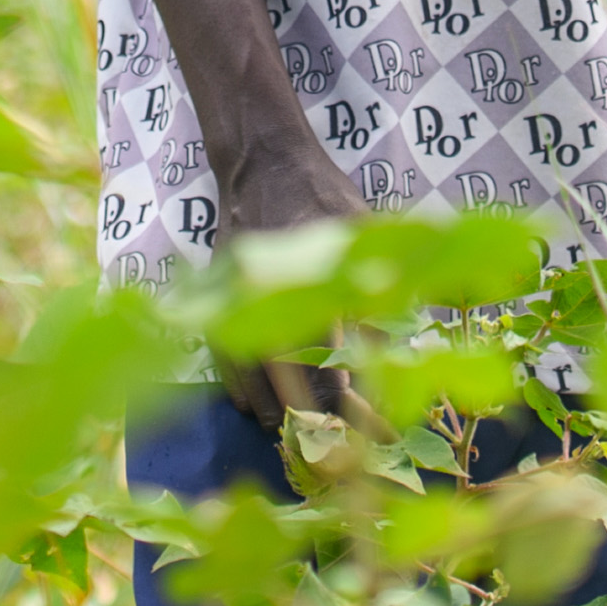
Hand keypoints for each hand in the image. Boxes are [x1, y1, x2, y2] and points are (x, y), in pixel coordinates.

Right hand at [205, 117, 378, 427]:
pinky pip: (221, 356)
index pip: (326, 364)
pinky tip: (253, 403)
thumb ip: (376, 294)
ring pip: (245, 375)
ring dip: (270, 409)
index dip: (350, 405)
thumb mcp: (362, 235)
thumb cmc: (321, 196)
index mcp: (305, 283)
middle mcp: (264, 298)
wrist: (263, 161)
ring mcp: (233, 299)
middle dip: (309, 420)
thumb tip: (392, 356)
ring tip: (293, 433)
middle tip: (335, 444)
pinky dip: (237, 386)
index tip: (372, 430)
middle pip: (282, 381)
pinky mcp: (215, 297)